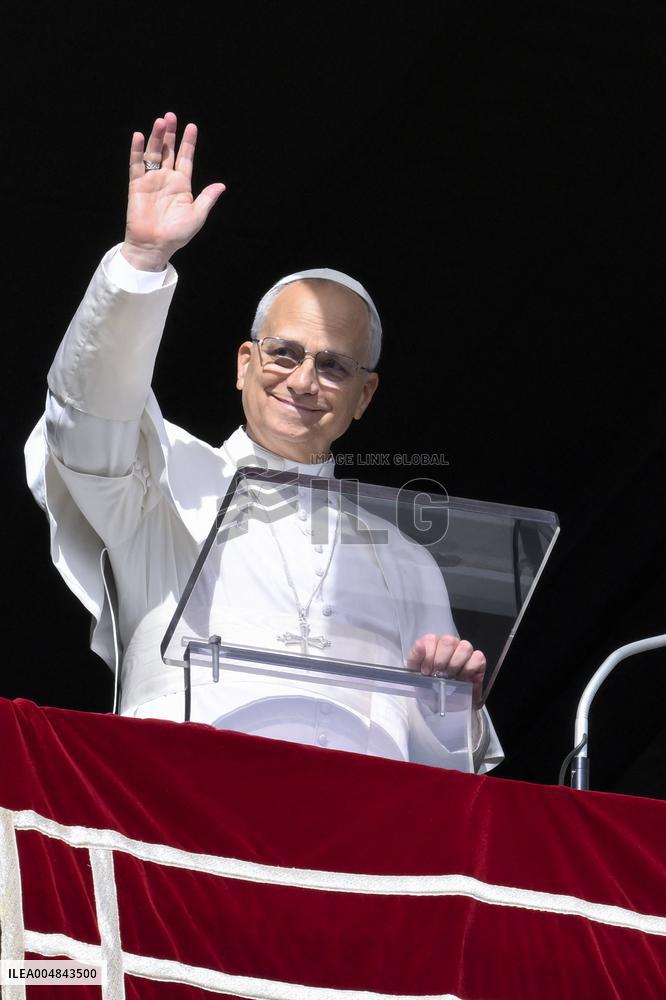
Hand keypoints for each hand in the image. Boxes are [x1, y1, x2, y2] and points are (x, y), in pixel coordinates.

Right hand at [122, 112, 225, 270]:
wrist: (155, 245)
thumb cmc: (177, 234)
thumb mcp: (197, 216)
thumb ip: (207, 198)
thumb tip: (221, 186)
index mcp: (182, 185)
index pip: (185, 158)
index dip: (188, 143)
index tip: (191, 126)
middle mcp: (166, 179)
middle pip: (168, 151)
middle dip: (170, 134)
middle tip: (171, 116)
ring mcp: (151, 180)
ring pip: (153, 153)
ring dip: (156, 137)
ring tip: (160, 122)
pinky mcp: (137, 184)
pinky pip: (136, 164)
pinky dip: (136, 150)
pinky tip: (138, 136)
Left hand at [407, 634, 485, 707]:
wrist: (442, 701)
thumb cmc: (428, 683)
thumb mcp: (415, 672)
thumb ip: (415, 657)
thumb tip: (419, 645)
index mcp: (433, 643)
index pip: (432, 639)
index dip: (428, 656)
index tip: (426, 671)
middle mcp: (450, 643)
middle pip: (448, 641)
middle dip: (441, 660)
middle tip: (438, 675)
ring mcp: (465, 650)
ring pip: (464, 647)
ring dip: (455, 665)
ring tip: (450, 677)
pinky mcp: (478, 660)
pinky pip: (477, 658)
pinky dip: (469, 669)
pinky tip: (462, 678)